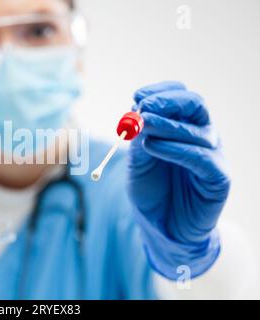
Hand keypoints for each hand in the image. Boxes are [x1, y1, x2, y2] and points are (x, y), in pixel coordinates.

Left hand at [128, 81, 230, 276]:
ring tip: (143, 127)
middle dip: (167, 102)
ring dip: (167, 125)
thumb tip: (136, 111)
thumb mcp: (137, 160)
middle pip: (195, 105)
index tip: (137, 96)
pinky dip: (175, 149)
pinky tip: (153, 147)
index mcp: (184, 127)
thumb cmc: (150, 189)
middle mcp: (202, 136)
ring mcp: (213, 155)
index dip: (160, 92)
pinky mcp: (218, 177)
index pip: (180, 97)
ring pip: (197, 130)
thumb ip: (139, 137)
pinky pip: (201, 157)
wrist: (161, 226)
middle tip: (143, 106)